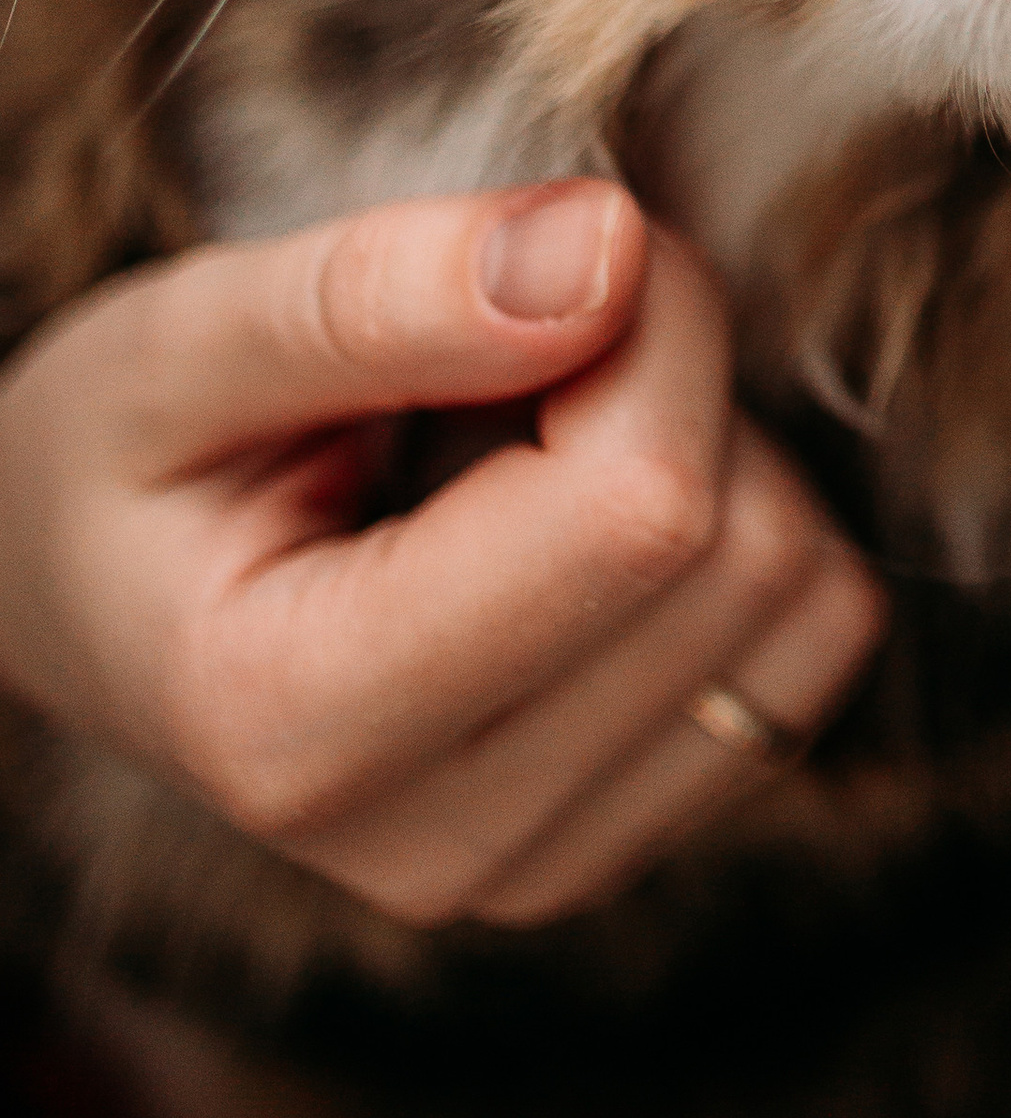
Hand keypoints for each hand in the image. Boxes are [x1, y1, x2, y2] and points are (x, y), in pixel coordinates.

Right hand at [0, 182, 882, 927]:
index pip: (639, 513)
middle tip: (539, 333)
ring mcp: (541, 868)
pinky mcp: (623, 840)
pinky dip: (747, 537)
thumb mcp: (180, 338)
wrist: (90, 604)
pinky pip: (812, 654)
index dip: (650, 322)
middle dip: (681, 379)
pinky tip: (594, 513)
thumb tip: (607, 251)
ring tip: (543, 435)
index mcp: (303, 725)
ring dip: (721, 458)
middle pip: (740, 556)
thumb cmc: (122, 457)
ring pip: (806, 608)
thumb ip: (377, 291)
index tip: (560, 250)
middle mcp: (436, 848)